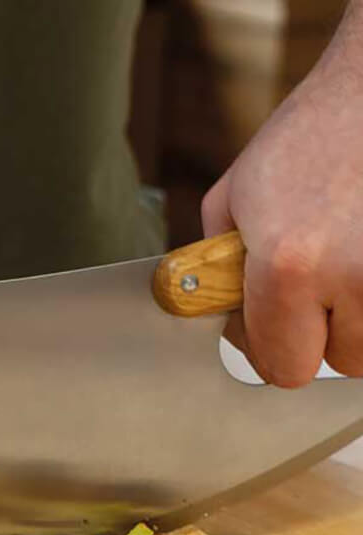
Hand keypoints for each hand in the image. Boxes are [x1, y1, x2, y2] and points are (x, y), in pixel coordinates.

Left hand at [201, 11, 362, 387]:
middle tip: (322, 284)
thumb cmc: (308, 134)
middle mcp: (353, 275)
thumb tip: (222, 319)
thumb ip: (218, 270)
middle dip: (325, 333)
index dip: (276, 350)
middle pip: (338, 362)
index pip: (283, 367)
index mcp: (289, 265)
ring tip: (350, 262)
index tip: (279, 327)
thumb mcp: (234, 198)